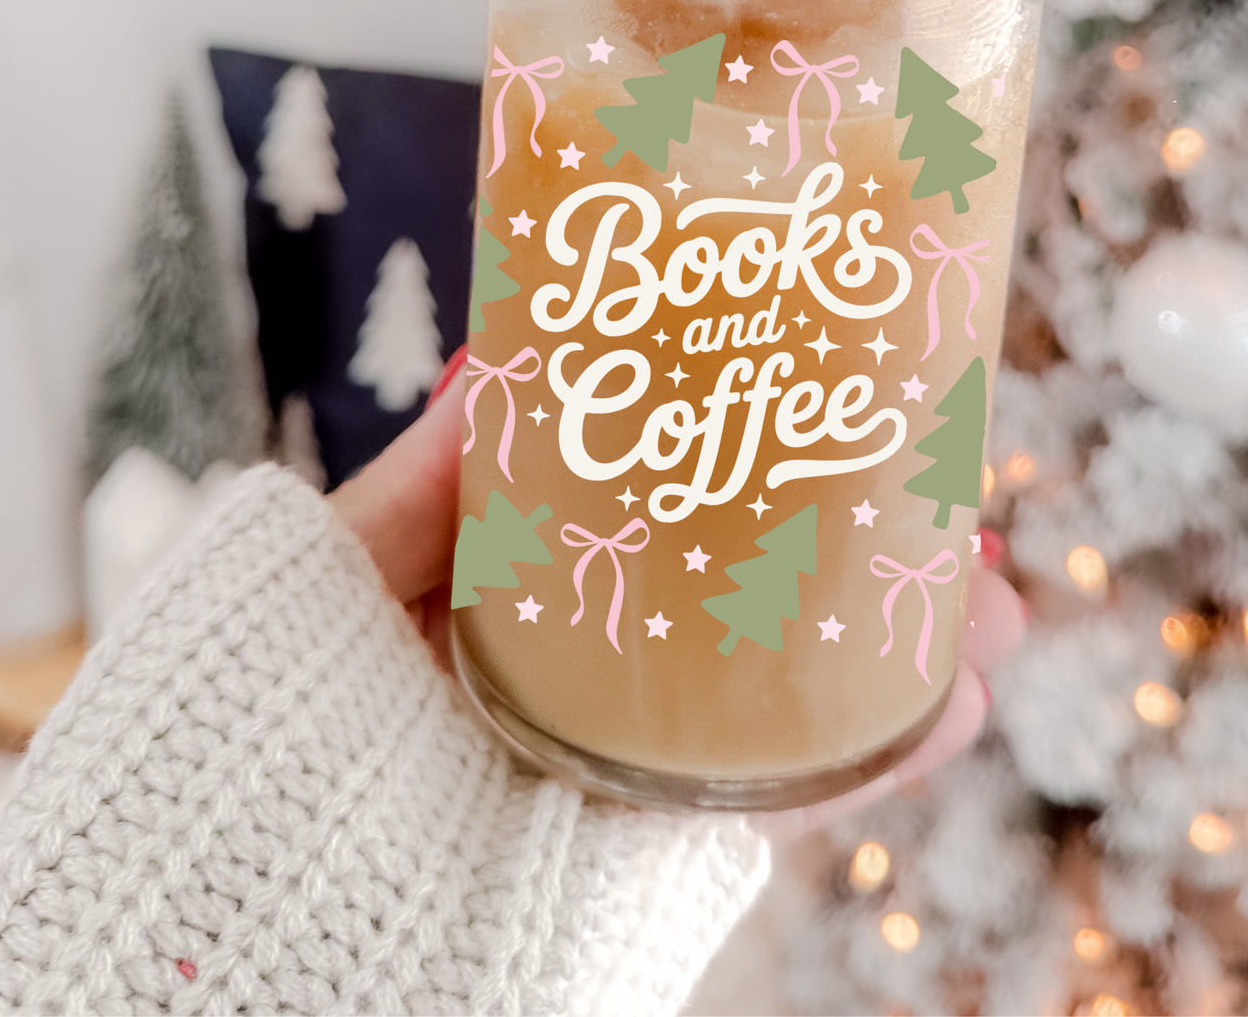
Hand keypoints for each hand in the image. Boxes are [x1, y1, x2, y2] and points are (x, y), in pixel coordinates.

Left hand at [331, 349, 1026, 822]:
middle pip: (760, 604)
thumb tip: (499, 370)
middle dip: (871, 562)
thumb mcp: (339, 569)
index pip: (671, 516)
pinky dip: (861, 762)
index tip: (850, 416)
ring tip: (992, 617)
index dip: (767, 470)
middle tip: (965, 520)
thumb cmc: (271, 703)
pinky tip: (942, 713)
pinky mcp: (642, 846)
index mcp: (532, 590)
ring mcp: (630, 761)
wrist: (255, 876)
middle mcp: (599, 673)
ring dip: (902, 657)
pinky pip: (767, 801)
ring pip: (791, 699)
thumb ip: (421, 484)